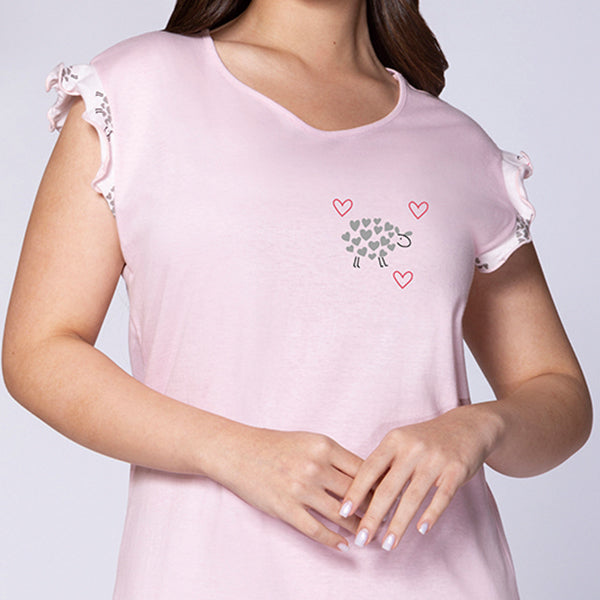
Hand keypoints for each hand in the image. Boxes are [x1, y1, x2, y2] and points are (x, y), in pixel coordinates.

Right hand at [210, 425, 374, 551]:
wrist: (238, 452)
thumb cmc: (276, 445)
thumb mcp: (309, 440)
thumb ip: (335, 456)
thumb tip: (364, 474)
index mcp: (324, 447)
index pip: (364, 469)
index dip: (382, 485)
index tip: (394, 495)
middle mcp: (315, 467)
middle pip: (356, 493)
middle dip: (376, 510)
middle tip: (390, 521)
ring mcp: (300, 489)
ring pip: (341, 515)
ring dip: (359, 528)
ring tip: (371, 536)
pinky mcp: (285, 508)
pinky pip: (316, 529)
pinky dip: (333, 540)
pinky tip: (343, 545)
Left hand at [338, 405, 500, 550]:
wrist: (467, 426)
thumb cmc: (427, 439)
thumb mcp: (401, 441)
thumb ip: (383, 463)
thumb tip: (359, 493)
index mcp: (394, 440)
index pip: (369, 468)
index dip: (355, 491)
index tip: (343, 512)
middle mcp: (412, 448)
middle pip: (388, 487)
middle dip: (373, 516)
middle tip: (362, 538)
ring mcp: (435, 459)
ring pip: (413, 496)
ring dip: (399, 523)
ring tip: (389, 544)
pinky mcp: (456, 470)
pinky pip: (441, 496)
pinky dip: (431, 514)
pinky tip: (421, 530)